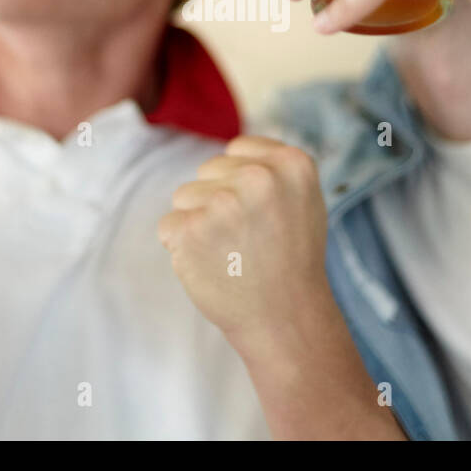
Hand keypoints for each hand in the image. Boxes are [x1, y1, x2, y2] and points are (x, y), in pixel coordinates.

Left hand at [158, 136, 336, 356]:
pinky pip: (169, 226)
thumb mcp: (301, 201)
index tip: (260, 217)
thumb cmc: (290, 262)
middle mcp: (259, 176)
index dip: (241, 185)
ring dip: (198, 225)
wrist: (285, 320)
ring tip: (231, 255)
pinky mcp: (191, 230)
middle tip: (247, 242)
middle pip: (208, 172)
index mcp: (291, 163)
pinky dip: (182, 249)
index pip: (237, 150)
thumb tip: (229, 152)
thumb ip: (270, 169)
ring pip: (185, 197)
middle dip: (218, 203)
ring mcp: (224, 203)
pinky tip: (211, 267)